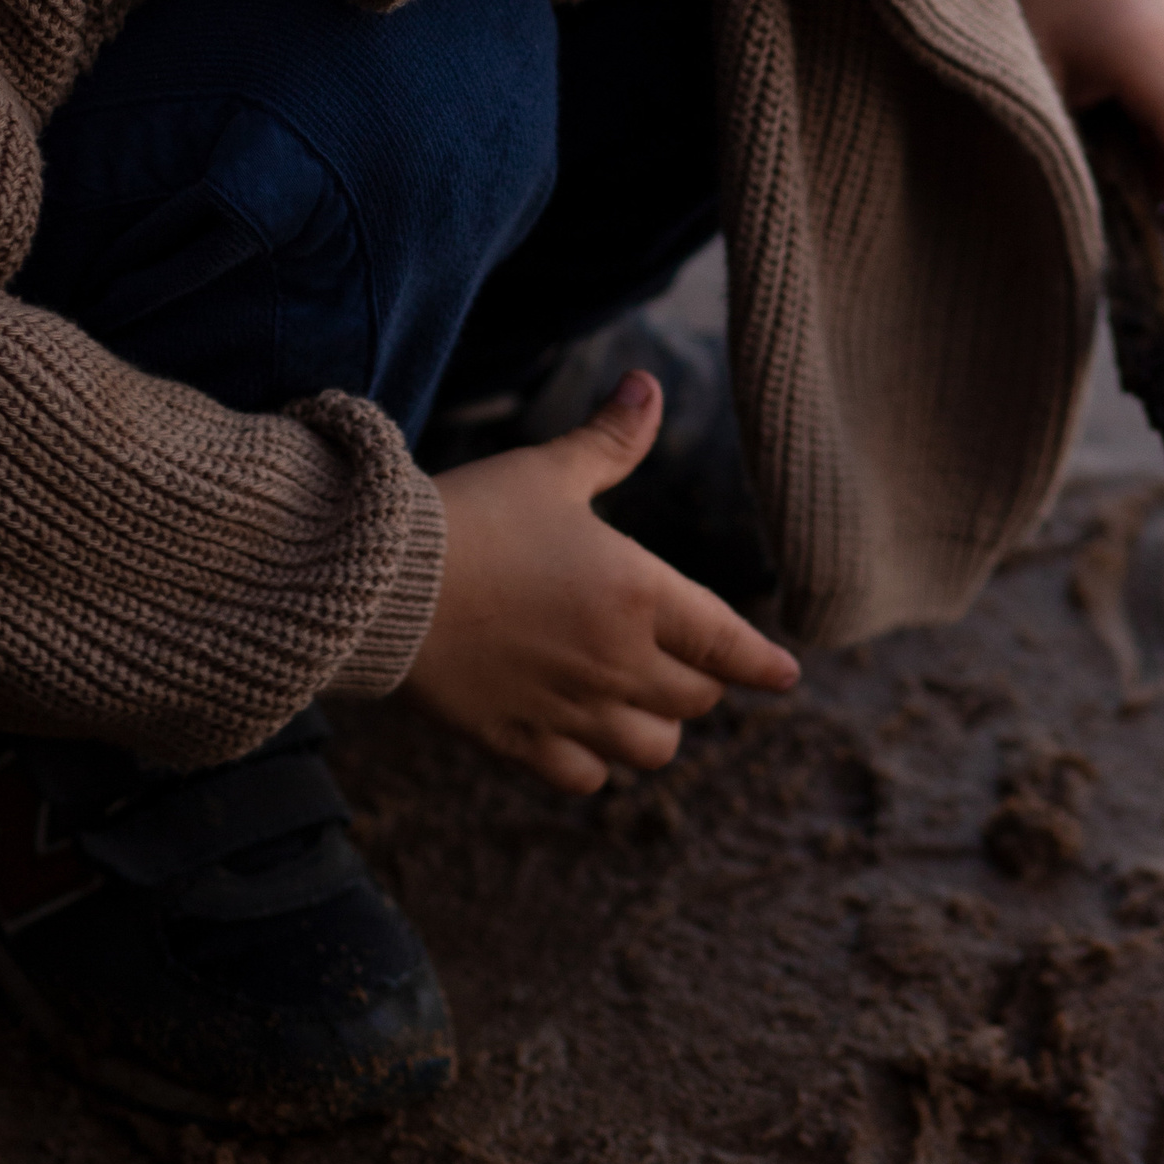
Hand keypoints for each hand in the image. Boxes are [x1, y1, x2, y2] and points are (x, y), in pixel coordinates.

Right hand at [410, 371, 796, 793]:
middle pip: (696, 699)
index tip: (786, 675)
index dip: (763, 663)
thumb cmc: (471, 516)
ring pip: (653, 749)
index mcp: (639, 595)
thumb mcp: (548, 471)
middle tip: (689, 665)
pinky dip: (595, 764)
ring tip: (640, 704)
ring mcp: (570, 710)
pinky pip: (587, 777)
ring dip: (656, 729)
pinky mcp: (519, 742)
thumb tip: (648, 385)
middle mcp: (617, 663)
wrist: (377, 584)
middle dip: (701, 682)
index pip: (727, 644)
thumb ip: (611, 440)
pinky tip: (582, 736)